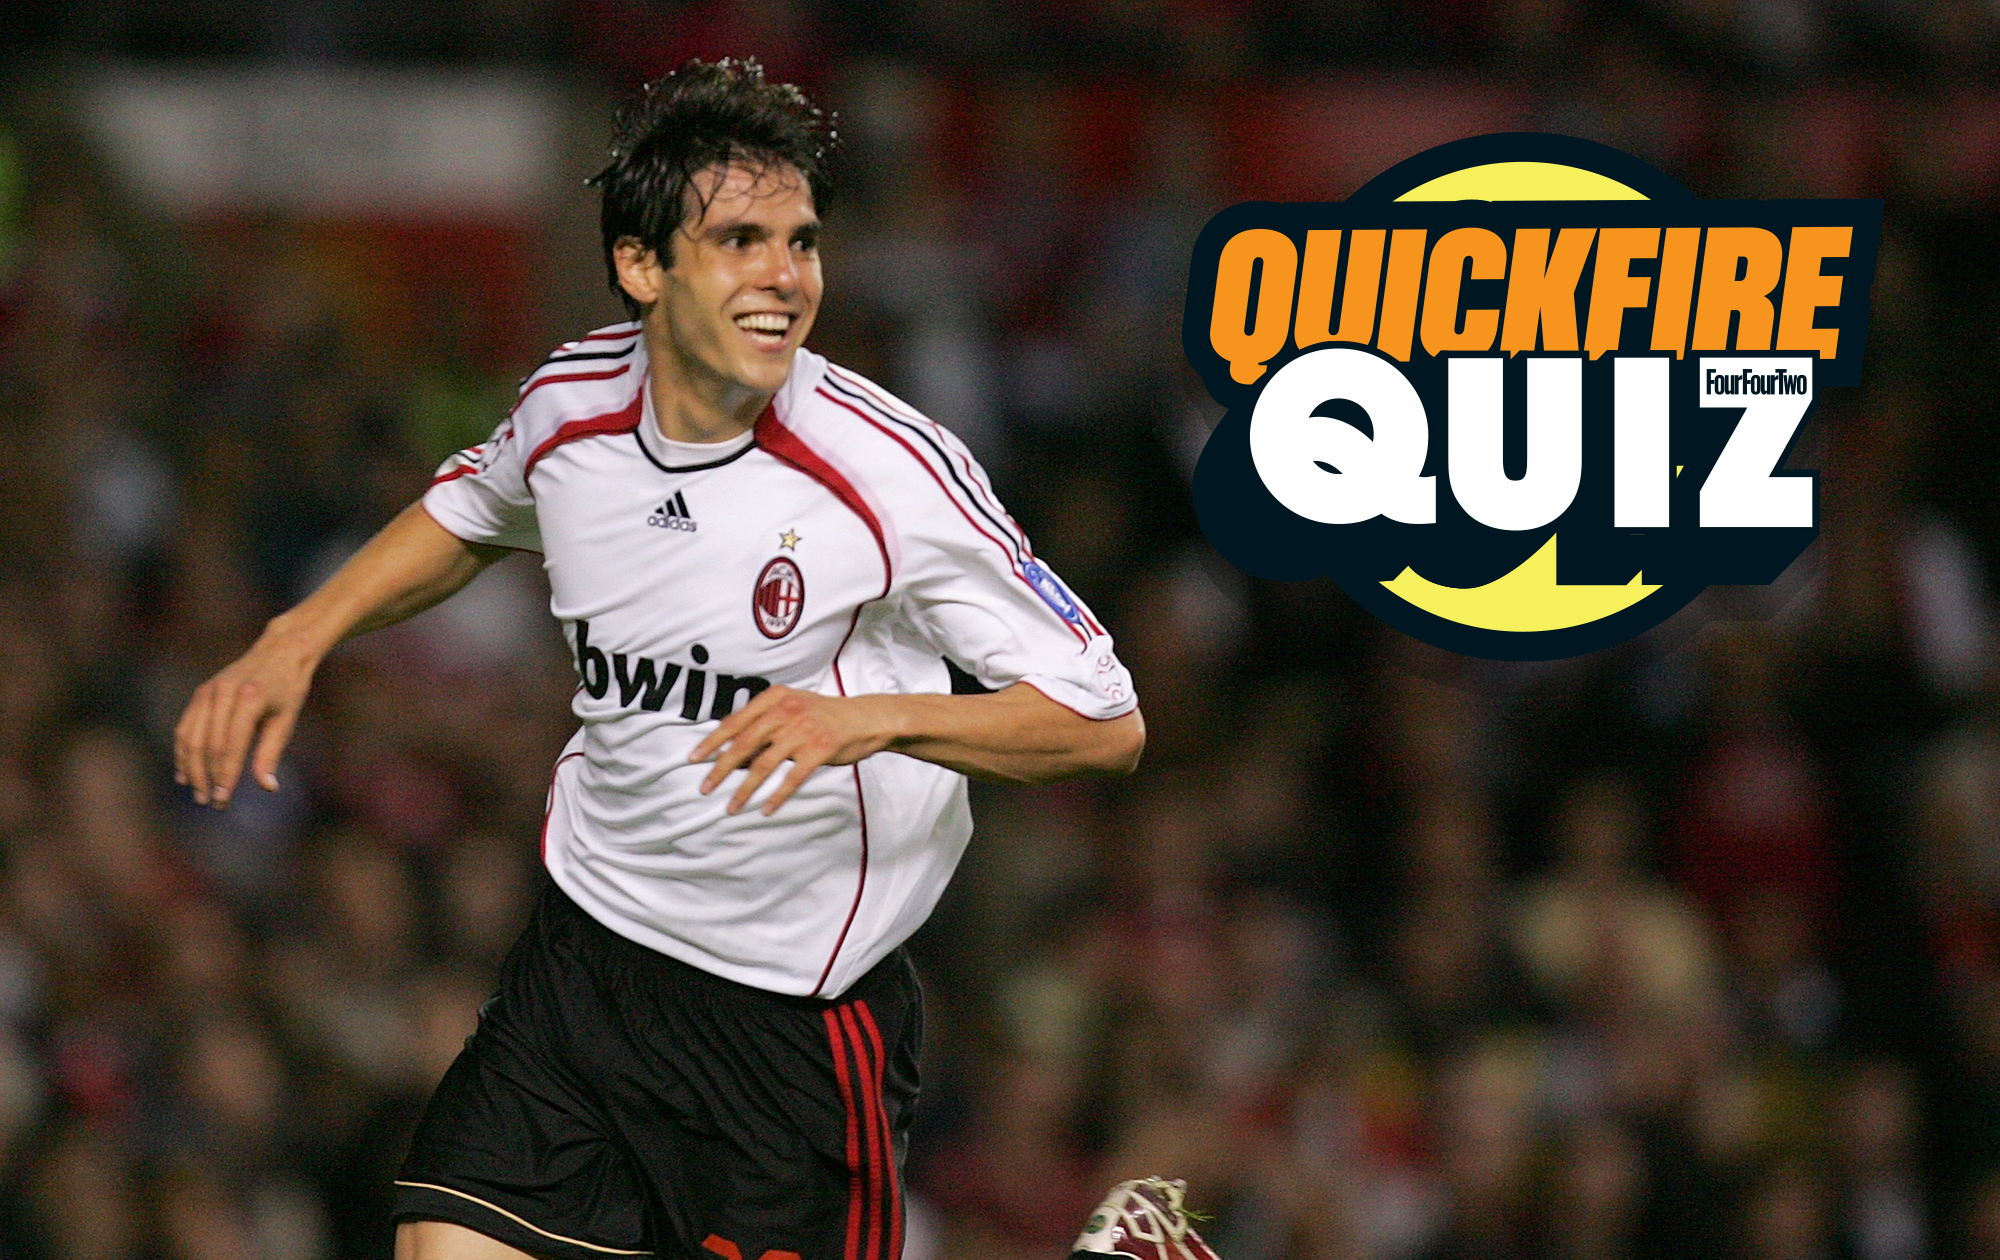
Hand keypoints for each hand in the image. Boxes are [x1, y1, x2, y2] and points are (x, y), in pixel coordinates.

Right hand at [173, 624, 320, 807]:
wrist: (279, 652)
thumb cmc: (288, 689)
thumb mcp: (286, 720)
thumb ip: (271, 753)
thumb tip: (268, 787)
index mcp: (250, 697)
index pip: (231, 745)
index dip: (226, 775)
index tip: (223, 800)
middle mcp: (224, 692)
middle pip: (208, 744)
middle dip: (208, 777)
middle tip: (211, 802)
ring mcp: (208, 691)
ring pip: (191, 737)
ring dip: (191, 768)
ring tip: (198, 792)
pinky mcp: (200, 693)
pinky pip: (186, 727)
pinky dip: (184, 751)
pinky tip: (185, 772)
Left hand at [689, 686, 902, 815]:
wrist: (867, 718)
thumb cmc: (825, 716)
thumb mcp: (792, 710)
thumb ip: (763, 727)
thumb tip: (732, 754)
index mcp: (775, 698)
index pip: (735, 721)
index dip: (713, 741)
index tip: (695, 758)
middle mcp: (786, 711)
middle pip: (744, 744)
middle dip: (721, 769)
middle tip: (705, 788)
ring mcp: (803, 730)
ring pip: (764, 765)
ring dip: (745, 789)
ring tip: (731, 807)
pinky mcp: (819, 750)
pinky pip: (792, 778)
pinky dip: (777, 796)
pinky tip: (766, 809)